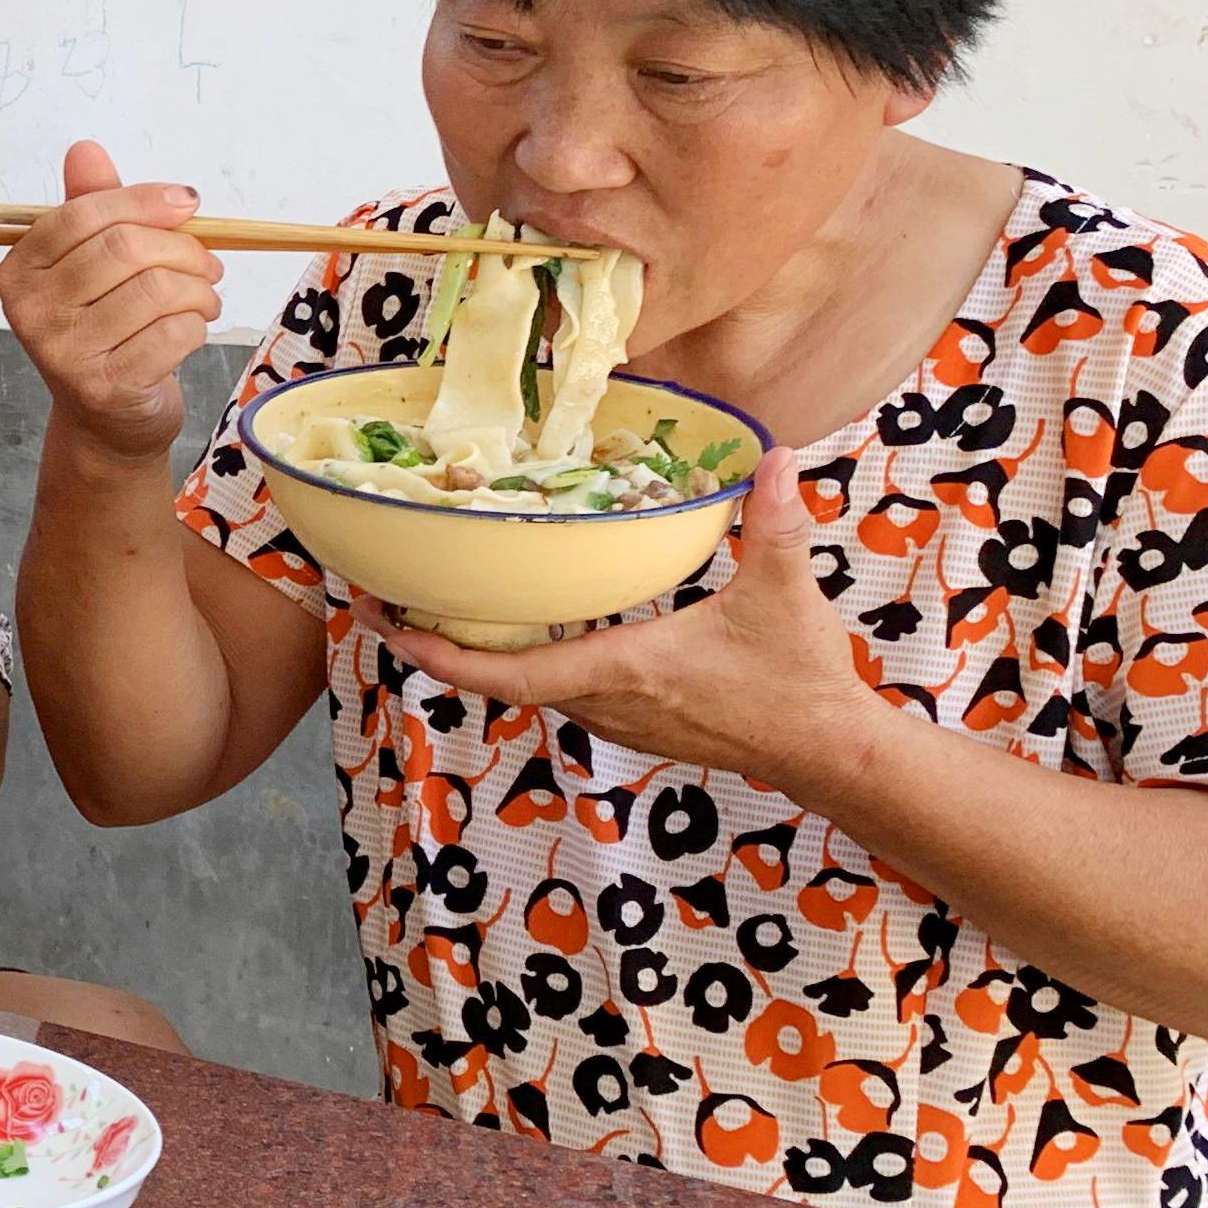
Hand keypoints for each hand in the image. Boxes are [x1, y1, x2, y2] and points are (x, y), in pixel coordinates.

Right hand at [0, 139, 219, 467]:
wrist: (105, 419)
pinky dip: (197, 325)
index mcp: (19, 270)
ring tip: (204, 298)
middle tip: (207, 263)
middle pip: (125, 249)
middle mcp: (31, 311)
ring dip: (199, 290)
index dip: (143, 200)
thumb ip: (91, 205)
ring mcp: (64, 353)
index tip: (187, 203)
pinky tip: (191, 329)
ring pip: (157, 290)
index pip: (83, 214)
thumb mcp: (92, 263)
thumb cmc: (104, 328)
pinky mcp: (105, 387)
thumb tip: (84, 149)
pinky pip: (173, 333)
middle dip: (183, 249)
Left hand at [364, 451, 890, 788]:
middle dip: (437, 647)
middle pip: (498, 680)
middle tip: (384, 603)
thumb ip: (775, 523)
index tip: (390, 631)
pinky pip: (555, 689)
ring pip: (525, 687)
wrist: (824, 750)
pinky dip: (519, 661)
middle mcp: (604, 701)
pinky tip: (508, 624)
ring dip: (477, 655)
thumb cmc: (799, 681)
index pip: (513, 675)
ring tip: (429, 607)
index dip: (444, 658)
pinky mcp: (627, 720)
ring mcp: (613, 717)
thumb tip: (775, 456)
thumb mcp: (785, 594)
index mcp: (625, 669)